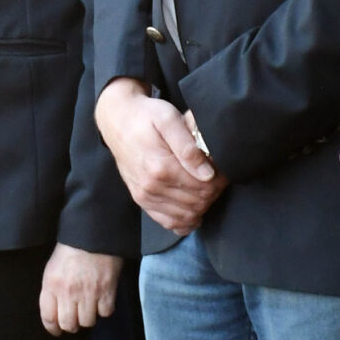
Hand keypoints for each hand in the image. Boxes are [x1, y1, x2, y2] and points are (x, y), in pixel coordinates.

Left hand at [40, 244, 121, 334]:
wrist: (93, 234)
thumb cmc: (70, 250)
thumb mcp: (52, 268)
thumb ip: (52, 290)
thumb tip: (55, 312)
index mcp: (51, 285)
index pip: (48, 317)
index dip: (52, 328)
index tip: (56, 331)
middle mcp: (68, 292)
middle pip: (68, 325)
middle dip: (71, 325)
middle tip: (75, 319)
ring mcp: (88, 293)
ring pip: (88, 322)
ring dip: (88, 317)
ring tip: (89, 307)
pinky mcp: (107, 291)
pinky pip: (105, 313)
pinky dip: (104, 310)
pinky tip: (102, 300)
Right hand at [95, 77, 226, 234]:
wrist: (117, 120)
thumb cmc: (146, 116)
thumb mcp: (169, 119)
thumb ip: (188, 146)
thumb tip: (207, 173)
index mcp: (161, 167)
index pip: (204, 186)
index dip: (220, 180)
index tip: (222, 169)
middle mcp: (151, 186)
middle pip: (198, 202)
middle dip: (213, 192)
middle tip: (217, 176)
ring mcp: (145, 196)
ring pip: (187, 215)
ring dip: (202, 205)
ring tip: (205, 186)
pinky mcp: (141, 200)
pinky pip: (169, 222)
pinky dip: (185, 220)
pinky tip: (191, 206)